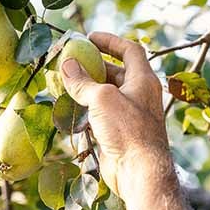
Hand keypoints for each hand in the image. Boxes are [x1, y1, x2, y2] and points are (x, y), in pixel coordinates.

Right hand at [61, 32, 166, 197]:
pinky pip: (102, 113)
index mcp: (143, 80)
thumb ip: (83, 81)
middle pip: (117, 71)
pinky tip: (70, 107)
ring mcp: (130, 114)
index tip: (89, 37)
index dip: (110, 41)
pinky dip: (87, 107)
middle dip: (94, 64)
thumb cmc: (127, 130)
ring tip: (65, 82)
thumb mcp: (102, 98)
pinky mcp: (120, 132)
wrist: (140, 172)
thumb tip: (67, 64)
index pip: (130, 50)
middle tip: (71, 61)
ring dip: (88, 86)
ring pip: (107, 93)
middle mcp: (139, 95)